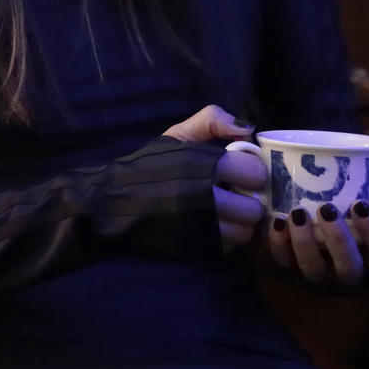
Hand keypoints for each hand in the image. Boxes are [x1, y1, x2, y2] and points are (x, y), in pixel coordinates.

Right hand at [164, 105, 266, 252]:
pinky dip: (225, 239)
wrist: (114, 203)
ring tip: (227, 215)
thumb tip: (248, 130)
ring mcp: (199, 226)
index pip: (254, 173)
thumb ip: (211, 121)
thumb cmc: (150, 166)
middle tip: (237, 197)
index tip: (242, 174)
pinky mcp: (194, 248)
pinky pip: (227, 247)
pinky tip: (214, 227)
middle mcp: (203, 197)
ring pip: (243, 232)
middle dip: (248, 203)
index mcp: (202, 165)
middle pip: (253, 208)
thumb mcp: (176, 135)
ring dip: (239, 224)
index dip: (251, 173)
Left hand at [267, 198, 368, 289]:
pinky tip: (277, 221)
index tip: (361, 204)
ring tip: (298, 213)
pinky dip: (279, 243)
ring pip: (314, 269)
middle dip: (339, 240)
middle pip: (349, 267)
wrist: (314, 222)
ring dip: (305, 242)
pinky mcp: (291, 270)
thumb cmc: (351, 214)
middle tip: (327, 208)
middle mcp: (349, 272)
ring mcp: (320, 275)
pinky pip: (285, 262)